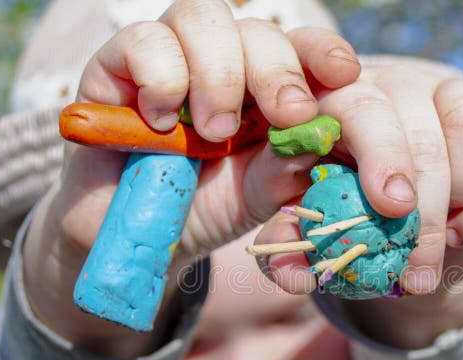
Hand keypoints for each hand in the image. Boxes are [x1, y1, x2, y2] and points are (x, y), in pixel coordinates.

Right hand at [22, 0, 359, 356]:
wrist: (134, 236)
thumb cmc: (207, 207)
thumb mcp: (258, 197)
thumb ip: (286, 171)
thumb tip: (317, 139)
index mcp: (271, 90)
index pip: (306, 52)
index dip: (326, 55)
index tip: (344, 74)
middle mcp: (228, 63)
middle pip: (261, 31)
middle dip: (279, 71)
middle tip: (287, 115)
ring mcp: (174, 58)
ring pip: (204, 17)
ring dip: (219, 73)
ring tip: (214, 132)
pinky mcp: (118, 64)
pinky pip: (143, 38)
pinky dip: (161, 76)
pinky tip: (162, 122)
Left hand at [255, 57, 462, 347]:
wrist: (394, 207)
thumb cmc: (338, 205)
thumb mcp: (306, 220)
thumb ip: (291, 242)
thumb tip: (290, 277)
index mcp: (334, 97)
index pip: (357, 102)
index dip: (380, 150)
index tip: (391, 206)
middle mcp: (393, 85)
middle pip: (417, 124)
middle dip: (422, 205)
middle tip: (413, 269)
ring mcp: (450, 96)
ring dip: (460, 196)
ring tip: (439, 241)